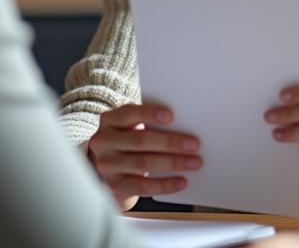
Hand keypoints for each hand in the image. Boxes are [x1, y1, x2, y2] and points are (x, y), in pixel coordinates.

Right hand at [87, 103, 202, 210]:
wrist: (109, 173)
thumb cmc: (127, 144)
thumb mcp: (130, 129)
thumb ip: (147, 124)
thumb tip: (183, 125)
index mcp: (109, 120)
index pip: (128, 113)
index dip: (149, 113)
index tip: (171, 116)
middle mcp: (103, 141)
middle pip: (140, 140)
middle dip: (170, 142)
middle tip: (195, 144)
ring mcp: (107, 165)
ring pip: (144, 163)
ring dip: (173, 163)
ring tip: (194, 162)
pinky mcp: (114, 186)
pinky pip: (143, 186)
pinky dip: (165, 184)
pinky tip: (181, 181)